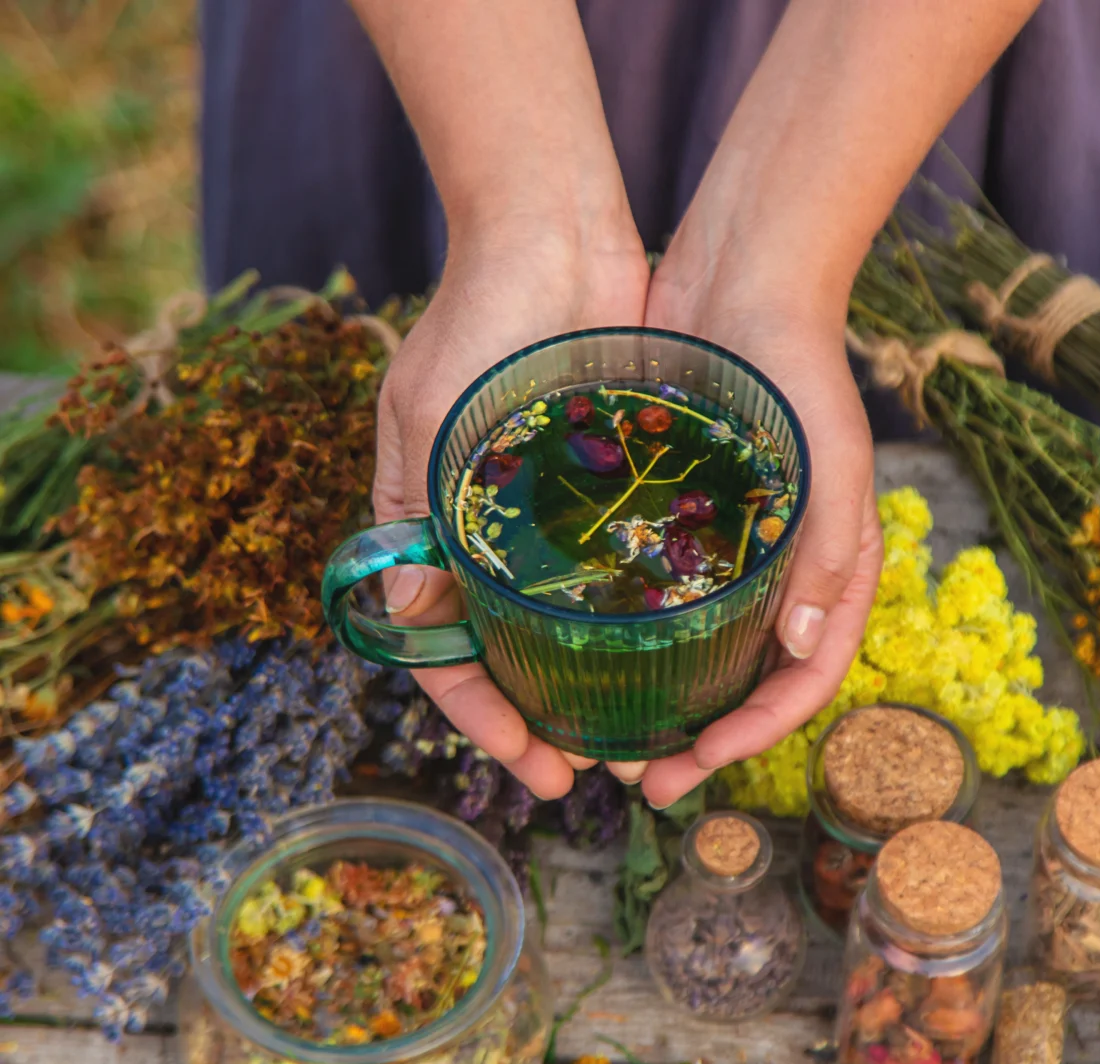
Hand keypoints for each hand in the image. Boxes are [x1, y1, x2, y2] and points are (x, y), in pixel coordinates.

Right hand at [374, 221, 647, 799]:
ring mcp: (548, 517)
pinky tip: (668, 658)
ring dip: (590, 686)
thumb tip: (405, 611)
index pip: (446, 648)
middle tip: (591, 772)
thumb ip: (417, 513)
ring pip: (563, 627)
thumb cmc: (479, 315)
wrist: (554, 230)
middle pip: (507, 655)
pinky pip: (614, 571)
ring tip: (636, 735)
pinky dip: (630, 620)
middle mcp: (487, 534)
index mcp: (430, 526)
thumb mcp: (430, 415)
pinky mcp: (605, 488)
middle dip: (541, 721)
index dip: (482, 717)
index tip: (530, 763)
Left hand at [636, 265, 882, 807]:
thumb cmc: (799, 370)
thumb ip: (832, 551)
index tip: (701, 764)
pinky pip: (655, 599)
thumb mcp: (832, 460)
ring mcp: (726, 552)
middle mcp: (778, 573)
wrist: (738, 283)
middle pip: (744, 683)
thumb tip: (804, 646)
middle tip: (642, 784)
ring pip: (697, 653)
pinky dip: (631, 644)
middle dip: (700, 744)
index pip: (803, 679)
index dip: (757, 735)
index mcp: (829, 572)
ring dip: (660, 706)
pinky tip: (583, 663)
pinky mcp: (677, 522)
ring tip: (608, 743)